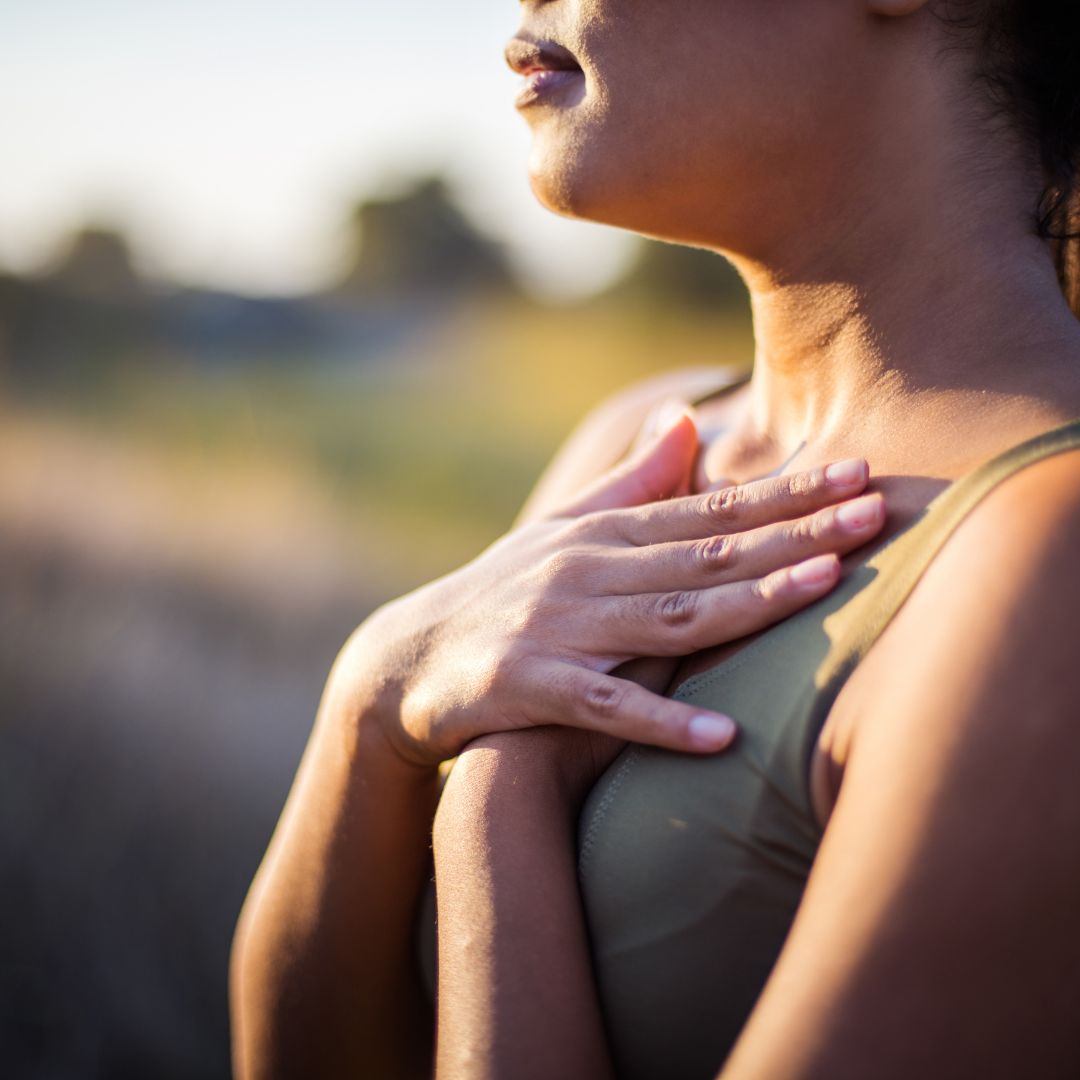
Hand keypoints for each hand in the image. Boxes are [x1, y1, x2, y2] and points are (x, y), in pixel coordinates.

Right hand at [340, 411, 884, 766]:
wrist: (409, 658)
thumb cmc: (503, 591)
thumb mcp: (564, 530)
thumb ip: (630, 482)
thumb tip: (684, 419)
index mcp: (605, 535)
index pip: (710, 511)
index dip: (787, 494)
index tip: (859, 473)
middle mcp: (588, 571)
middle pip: (705, 554)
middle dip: (795, 533)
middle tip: (876, 511)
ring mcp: (559, 627)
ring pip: (668, 616)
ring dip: (746, 603)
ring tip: (822, 588)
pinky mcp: (527, 687)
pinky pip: (603, 707)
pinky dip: (660, 721)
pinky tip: (722, 737)